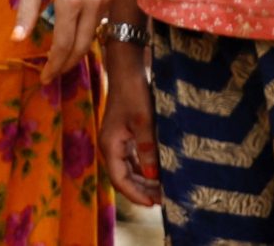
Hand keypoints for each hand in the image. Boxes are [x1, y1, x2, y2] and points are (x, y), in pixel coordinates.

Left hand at [14, 0, 117, 77]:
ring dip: (78, 47)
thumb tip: (18, 40)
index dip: (53, 65)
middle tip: (53, 72)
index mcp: (70, 0)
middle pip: (82, 45)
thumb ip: (27, 11)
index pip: (63, 44)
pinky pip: (102, 17)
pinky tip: (77, 29)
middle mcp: (93, 1)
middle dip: (67, 63)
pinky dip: (89, 28)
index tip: (45, 78)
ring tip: (63, 55)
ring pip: (94, 33)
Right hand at [100, 46, 159, 207]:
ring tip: (163, 189)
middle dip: (142, 190)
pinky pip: (133, 158)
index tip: (154, 203)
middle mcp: (111, 147)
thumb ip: (148, 149)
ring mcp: (117, 141)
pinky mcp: (125, 134)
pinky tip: (159, 171)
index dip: (136, 194)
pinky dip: (145, 167)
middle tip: (163, 199)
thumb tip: (153, 175)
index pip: (120, 180)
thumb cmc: (134, 93)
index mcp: (110, 146)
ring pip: (130, 169)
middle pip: (124, 177)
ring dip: (144, 180)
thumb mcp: (144, 121)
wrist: (127, 69)